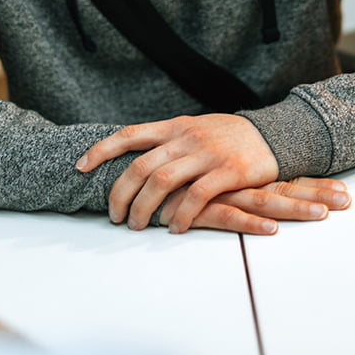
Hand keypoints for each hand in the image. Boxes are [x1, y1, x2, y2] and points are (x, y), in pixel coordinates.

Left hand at [78, 114, 279, 232]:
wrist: (274, 135)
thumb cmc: (229, 137)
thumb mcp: (195, 129)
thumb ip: (167, 142)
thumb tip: (132, 157)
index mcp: (174, 127)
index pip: (129, 134)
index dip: (101, 150)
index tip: (80, 167)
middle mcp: (186, 137)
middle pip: (140, 166)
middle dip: (120, 194)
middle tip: (113, 216)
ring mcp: (207, 153)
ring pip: (162, 182)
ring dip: (143, 208)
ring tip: (136, 225)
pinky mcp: (228, 172)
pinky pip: (196, 196)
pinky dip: (180, 215)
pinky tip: (174, 228)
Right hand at [159, 177, 352, 235]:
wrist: (129, 171)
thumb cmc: (168, 179)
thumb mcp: (203, 179)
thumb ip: (227, 184)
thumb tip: (253, 192)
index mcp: (239, 173)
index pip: (285, 178)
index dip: (314, 183)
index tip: (345, 190)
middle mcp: (234, 180)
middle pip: (282, 187)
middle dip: (316, 193)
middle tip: (348, 200)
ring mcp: (219, 192)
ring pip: (263, 199)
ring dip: (295, 207)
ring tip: (323, 214)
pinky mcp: (199, 207)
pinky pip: (228, 216)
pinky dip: (250, 224)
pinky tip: (270, 229)